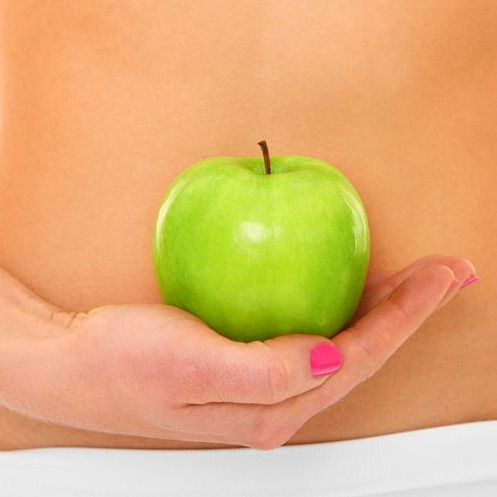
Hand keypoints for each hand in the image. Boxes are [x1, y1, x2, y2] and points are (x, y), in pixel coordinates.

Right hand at [0, 255, 475, 449]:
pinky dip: (344, 310)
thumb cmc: (120, 362)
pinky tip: (351, 293)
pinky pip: (312, 336)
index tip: (440, 275)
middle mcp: (275, 402)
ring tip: (416, 283)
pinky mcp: (247, 363)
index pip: (358, 357)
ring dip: (384, 312)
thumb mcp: (186, 364)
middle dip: (411, 314)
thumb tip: (331, 356)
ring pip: (344, 346)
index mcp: (269, 408)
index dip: (406, 315)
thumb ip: (263, 372)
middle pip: (363, 354)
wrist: (73, 363)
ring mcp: (262, 384)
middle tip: (446, 273)